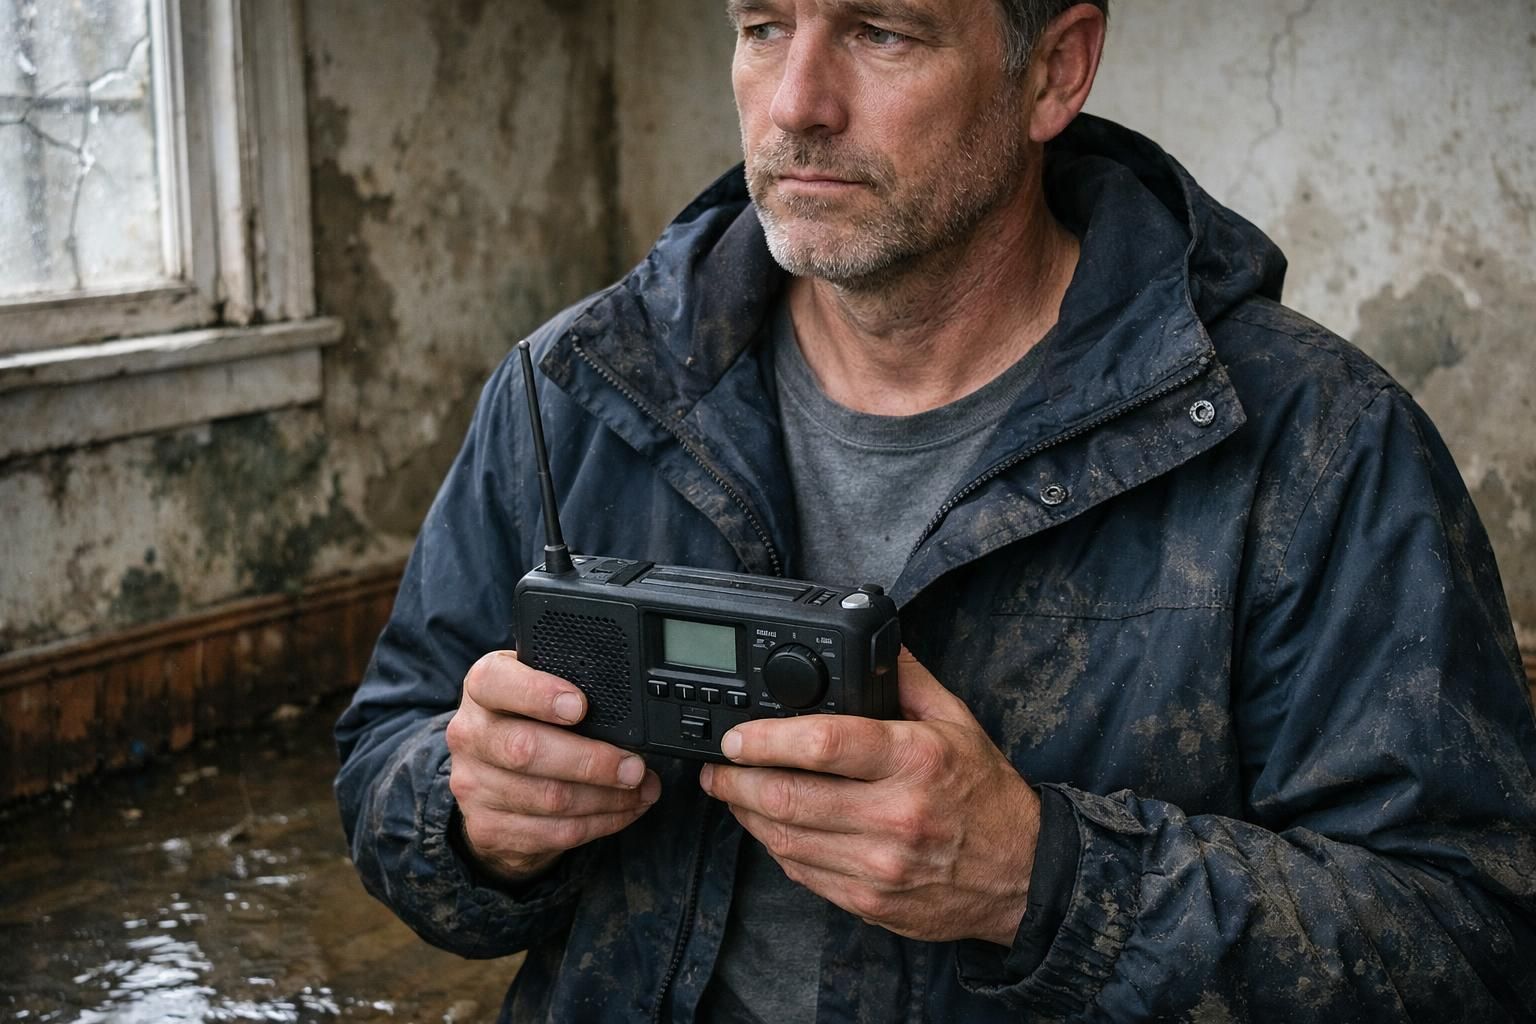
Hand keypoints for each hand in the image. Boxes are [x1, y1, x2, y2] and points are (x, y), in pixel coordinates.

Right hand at [445, 650, 660, 883]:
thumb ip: (569, 686)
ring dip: (608, 798)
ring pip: (549, 799)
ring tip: (642, 788)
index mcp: (482, 689)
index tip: (580, 706)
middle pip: (525, 750)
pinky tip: (625, 810)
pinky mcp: (488, 828)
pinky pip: (555, 832)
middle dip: (591, 761)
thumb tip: (628, 712)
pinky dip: (602, 822)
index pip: (495, 682)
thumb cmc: (528, 721)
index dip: (537, 693)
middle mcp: (469, 735)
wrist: (488, 778)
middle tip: (633, 766)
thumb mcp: (537, 691)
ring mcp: (474, 786)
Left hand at [699, 648, 1040, 944]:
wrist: (1019, 875)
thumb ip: (906, 678)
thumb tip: (873, 640)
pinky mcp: (869, 901)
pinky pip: (802, 873)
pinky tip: (771, 827)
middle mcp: (895, 815)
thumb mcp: (956, 721)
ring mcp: (880, 865)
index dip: (767, 740)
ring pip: (785, 840)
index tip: (737, 736)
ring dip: (747, 814)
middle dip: (737, 780)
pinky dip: (776, 847)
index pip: (824, 745)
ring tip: (734, 791)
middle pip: (789, 798)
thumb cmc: (985, 794)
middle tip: (719, 765)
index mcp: (915, 760)